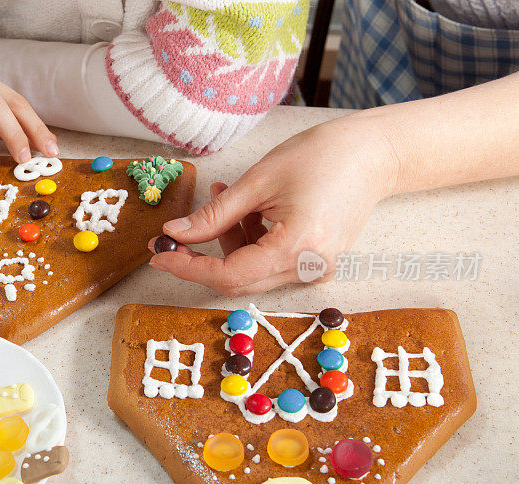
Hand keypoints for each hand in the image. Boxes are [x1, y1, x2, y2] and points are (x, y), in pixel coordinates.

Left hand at [148, 115, 399, 294]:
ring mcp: (315, 269)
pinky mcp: (316, 261)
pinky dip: (249, 240)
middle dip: (202, 257)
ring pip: (252, 270)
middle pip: (238, 278)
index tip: (159, 255)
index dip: (188, 267)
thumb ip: (214, 216)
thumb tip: (175, 234)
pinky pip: (270, 261)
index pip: (228, 275)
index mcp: (295, 249)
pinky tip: (246, 209)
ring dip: (228, 241)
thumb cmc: (322, 156)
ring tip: (222, 196)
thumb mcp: (258, 182)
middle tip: (175, 234)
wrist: (374, 154)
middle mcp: (307, 269)